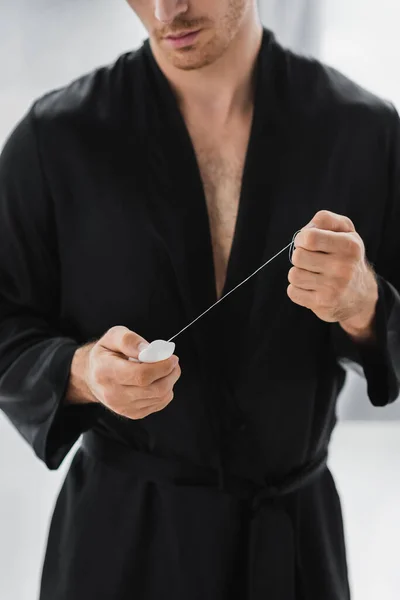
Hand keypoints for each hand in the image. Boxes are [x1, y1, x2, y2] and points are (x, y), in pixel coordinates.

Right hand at [84, 326, 180, 418]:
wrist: (93, 375)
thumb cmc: (105, 353)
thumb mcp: (113, 336)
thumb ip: (129, 340)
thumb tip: (147, 349)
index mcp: (106, 371)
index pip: (141, 375)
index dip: (162, 366)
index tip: (171, 357)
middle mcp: (112, 393)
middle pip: (154, 389)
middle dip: (170, 373)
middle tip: (172, 362)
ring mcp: (122, 407)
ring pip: (159, 397)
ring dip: (170, 381)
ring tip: (166, 369)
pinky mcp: (132, 414)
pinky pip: (159, 404)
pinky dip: (165, 391)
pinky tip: (158, 380)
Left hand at [287, 210, 378, 336]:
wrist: (361, 296)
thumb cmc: (347, 257)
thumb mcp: (345, 232)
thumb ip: (326, 220)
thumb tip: (305, 229)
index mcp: (349, 246)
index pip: (310, 238)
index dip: (301, 238)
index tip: (306, 242)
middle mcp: (343, 268)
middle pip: (298, 256)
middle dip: (299, 256)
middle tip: (310, 260)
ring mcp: (333, 288)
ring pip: (293, 275)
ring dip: (298, 273)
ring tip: (312, 274)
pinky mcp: (323, 304)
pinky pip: (293, 292)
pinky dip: (297, 289)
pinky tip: (311, 287)